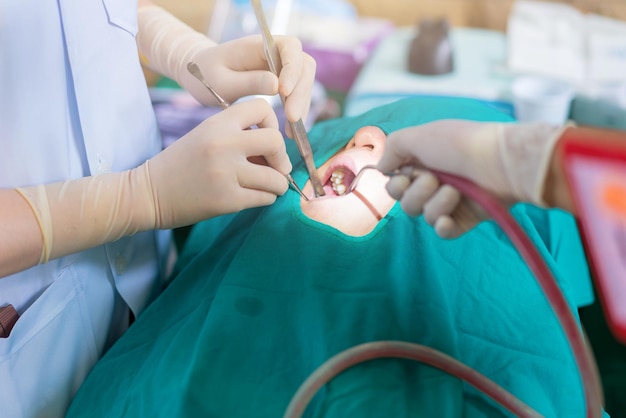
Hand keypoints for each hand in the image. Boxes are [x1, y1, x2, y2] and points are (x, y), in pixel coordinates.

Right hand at [144, 98, 291, 228]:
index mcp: (217, 124)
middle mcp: (223, 145)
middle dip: (282, 157)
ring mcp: (226, 173)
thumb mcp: (205, 136)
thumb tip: (279, 150)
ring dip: (278, 183)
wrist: (148, 193)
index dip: (272, 123)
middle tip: (276, 167)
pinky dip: (267, 198)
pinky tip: (255, 196)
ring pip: (277, 177)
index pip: (263, 107)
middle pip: (276, 141)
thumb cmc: (181, 164)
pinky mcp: (227, 200)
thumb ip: (238, 135)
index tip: (266, 139)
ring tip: (269, 186)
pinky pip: (266, 198)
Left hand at [183, 35, 315, 125]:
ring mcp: (281, 67)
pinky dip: (297, 112)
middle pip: (303, 66)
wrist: (200, 75)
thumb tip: (276, 85)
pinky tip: (290, 131)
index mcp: (259, 44)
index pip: (290, 47)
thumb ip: (248, 82)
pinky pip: (297, 95)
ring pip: (304, 82)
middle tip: (292, 118)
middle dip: (301, 93)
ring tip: (291, 132)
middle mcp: (275, 53)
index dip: (292, 68)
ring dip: (302, 106)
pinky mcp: (282, 82)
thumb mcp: (221, 81)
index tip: (283, 92)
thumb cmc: (206, 74)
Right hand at [376, 120, 563, 237]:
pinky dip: (443, 227)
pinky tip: (448, 220)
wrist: (500, 160)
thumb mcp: (419, 135)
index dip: (396, 185)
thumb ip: (393, 148)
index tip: (406, 177)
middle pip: (406, 203)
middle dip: (416, 193)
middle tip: (435, 179)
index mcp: (422, 164)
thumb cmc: (460, 144)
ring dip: (435, 203)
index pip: (395, 185)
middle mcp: (434, 183)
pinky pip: (444, 232)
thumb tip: (381, 168)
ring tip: (455, 192)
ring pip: (424, 216)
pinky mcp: (466, 219)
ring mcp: (450, 203)